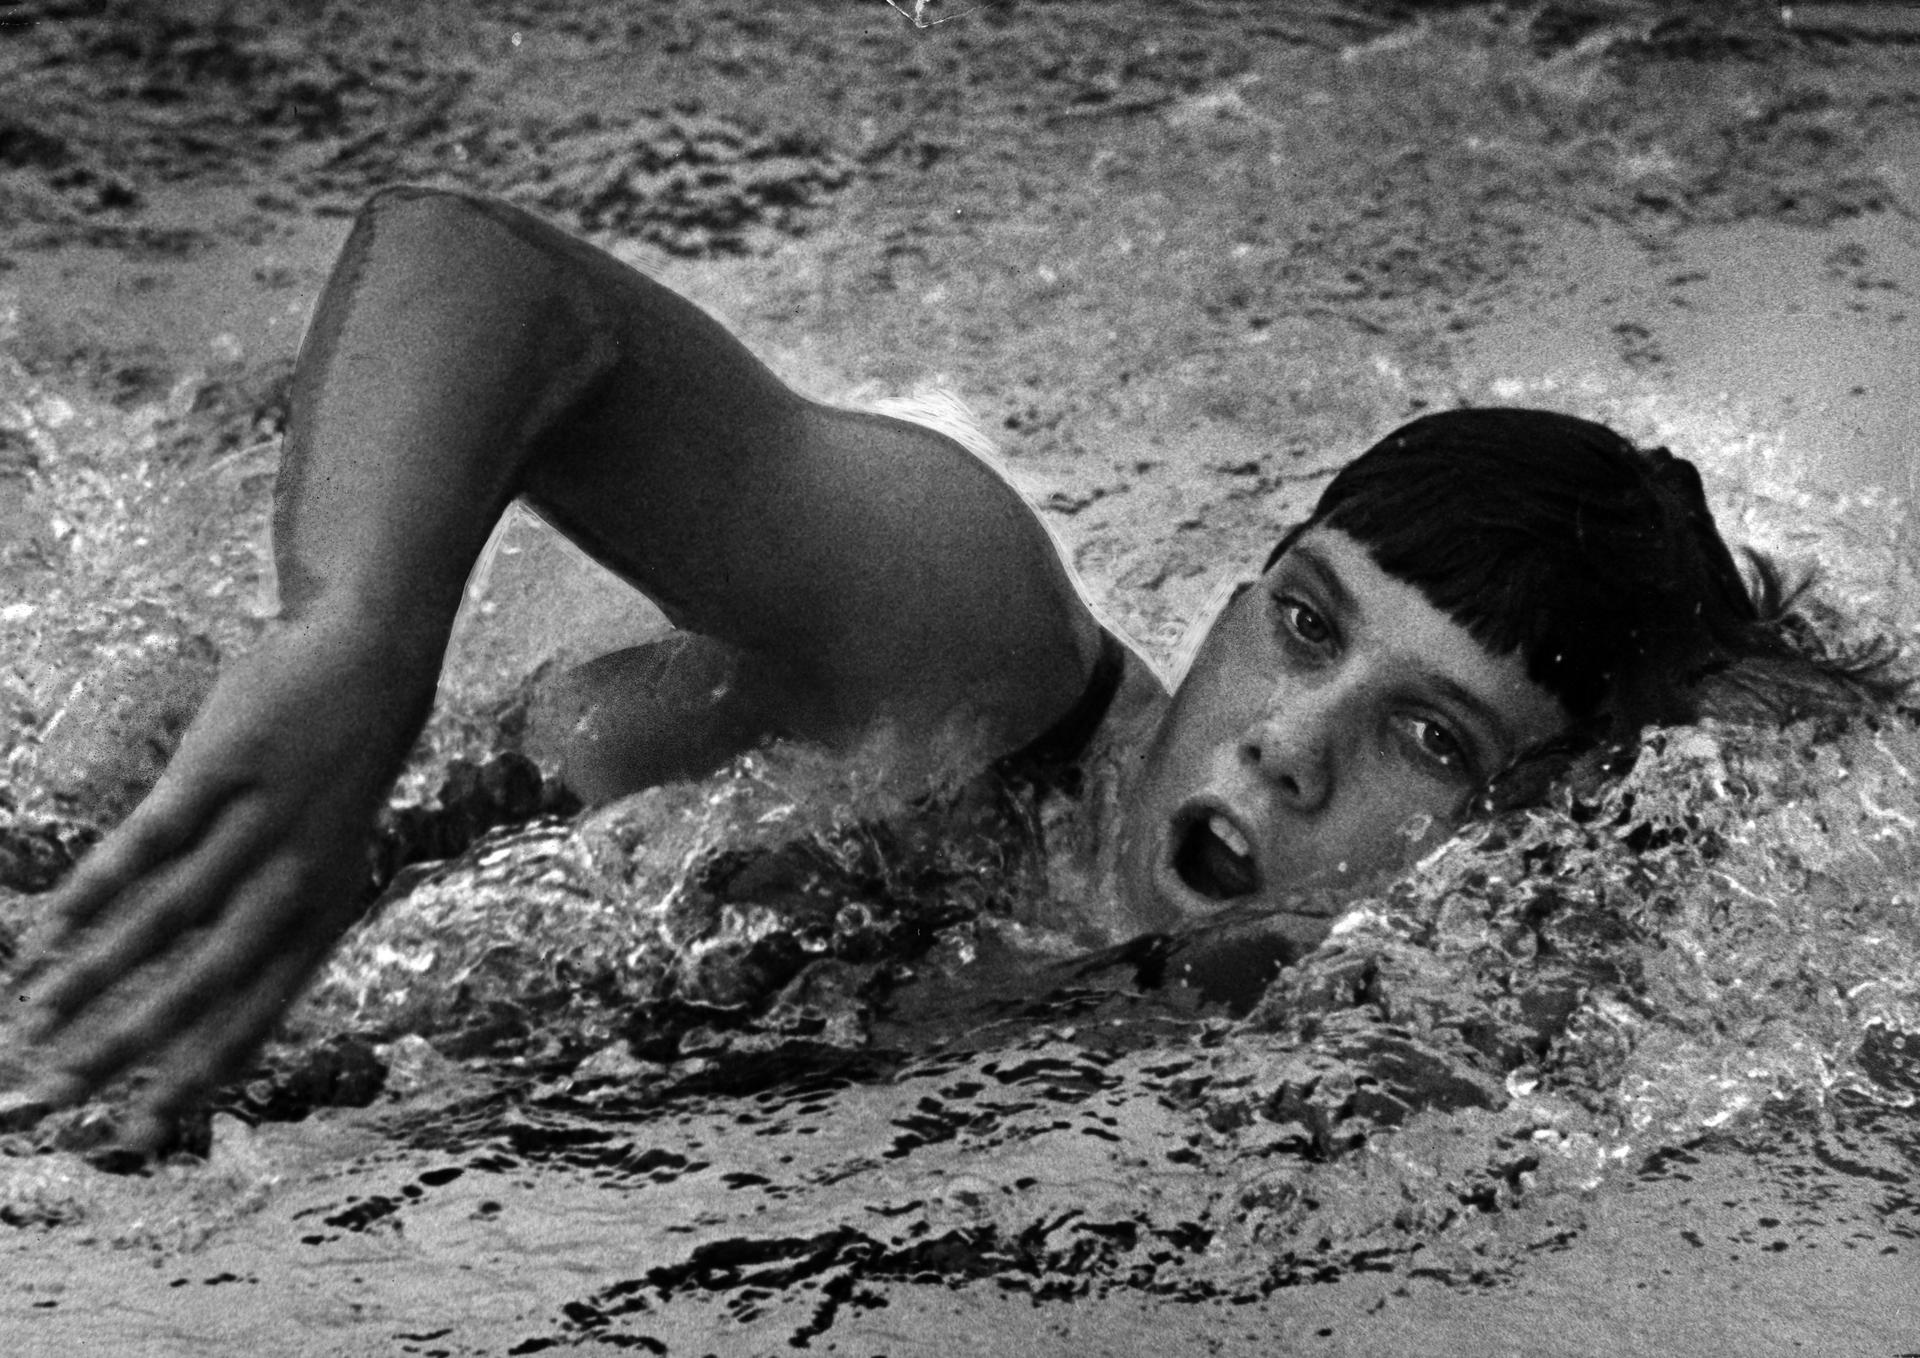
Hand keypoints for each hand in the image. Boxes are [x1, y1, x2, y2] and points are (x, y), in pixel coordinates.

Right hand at [3, 618, 433, 1151]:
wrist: (375, 665)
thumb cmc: (338, 776)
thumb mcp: (330, 861)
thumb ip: (279, 925)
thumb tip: (207, 997)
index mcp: (327, 914)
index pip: (259, 1015)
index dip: (196, 1077)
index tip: (137, 1134)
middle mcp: (298, 880)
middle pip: (205, 982)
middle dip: (128, 1044)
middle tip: (58, 1089)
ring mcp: (260, 825)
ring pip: (165, 917)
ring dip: (92, 971)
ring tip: (32, 1014)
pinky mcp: (222, 770)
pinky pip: (145, 844)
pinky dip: (91, 891)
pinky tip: (46, 929)